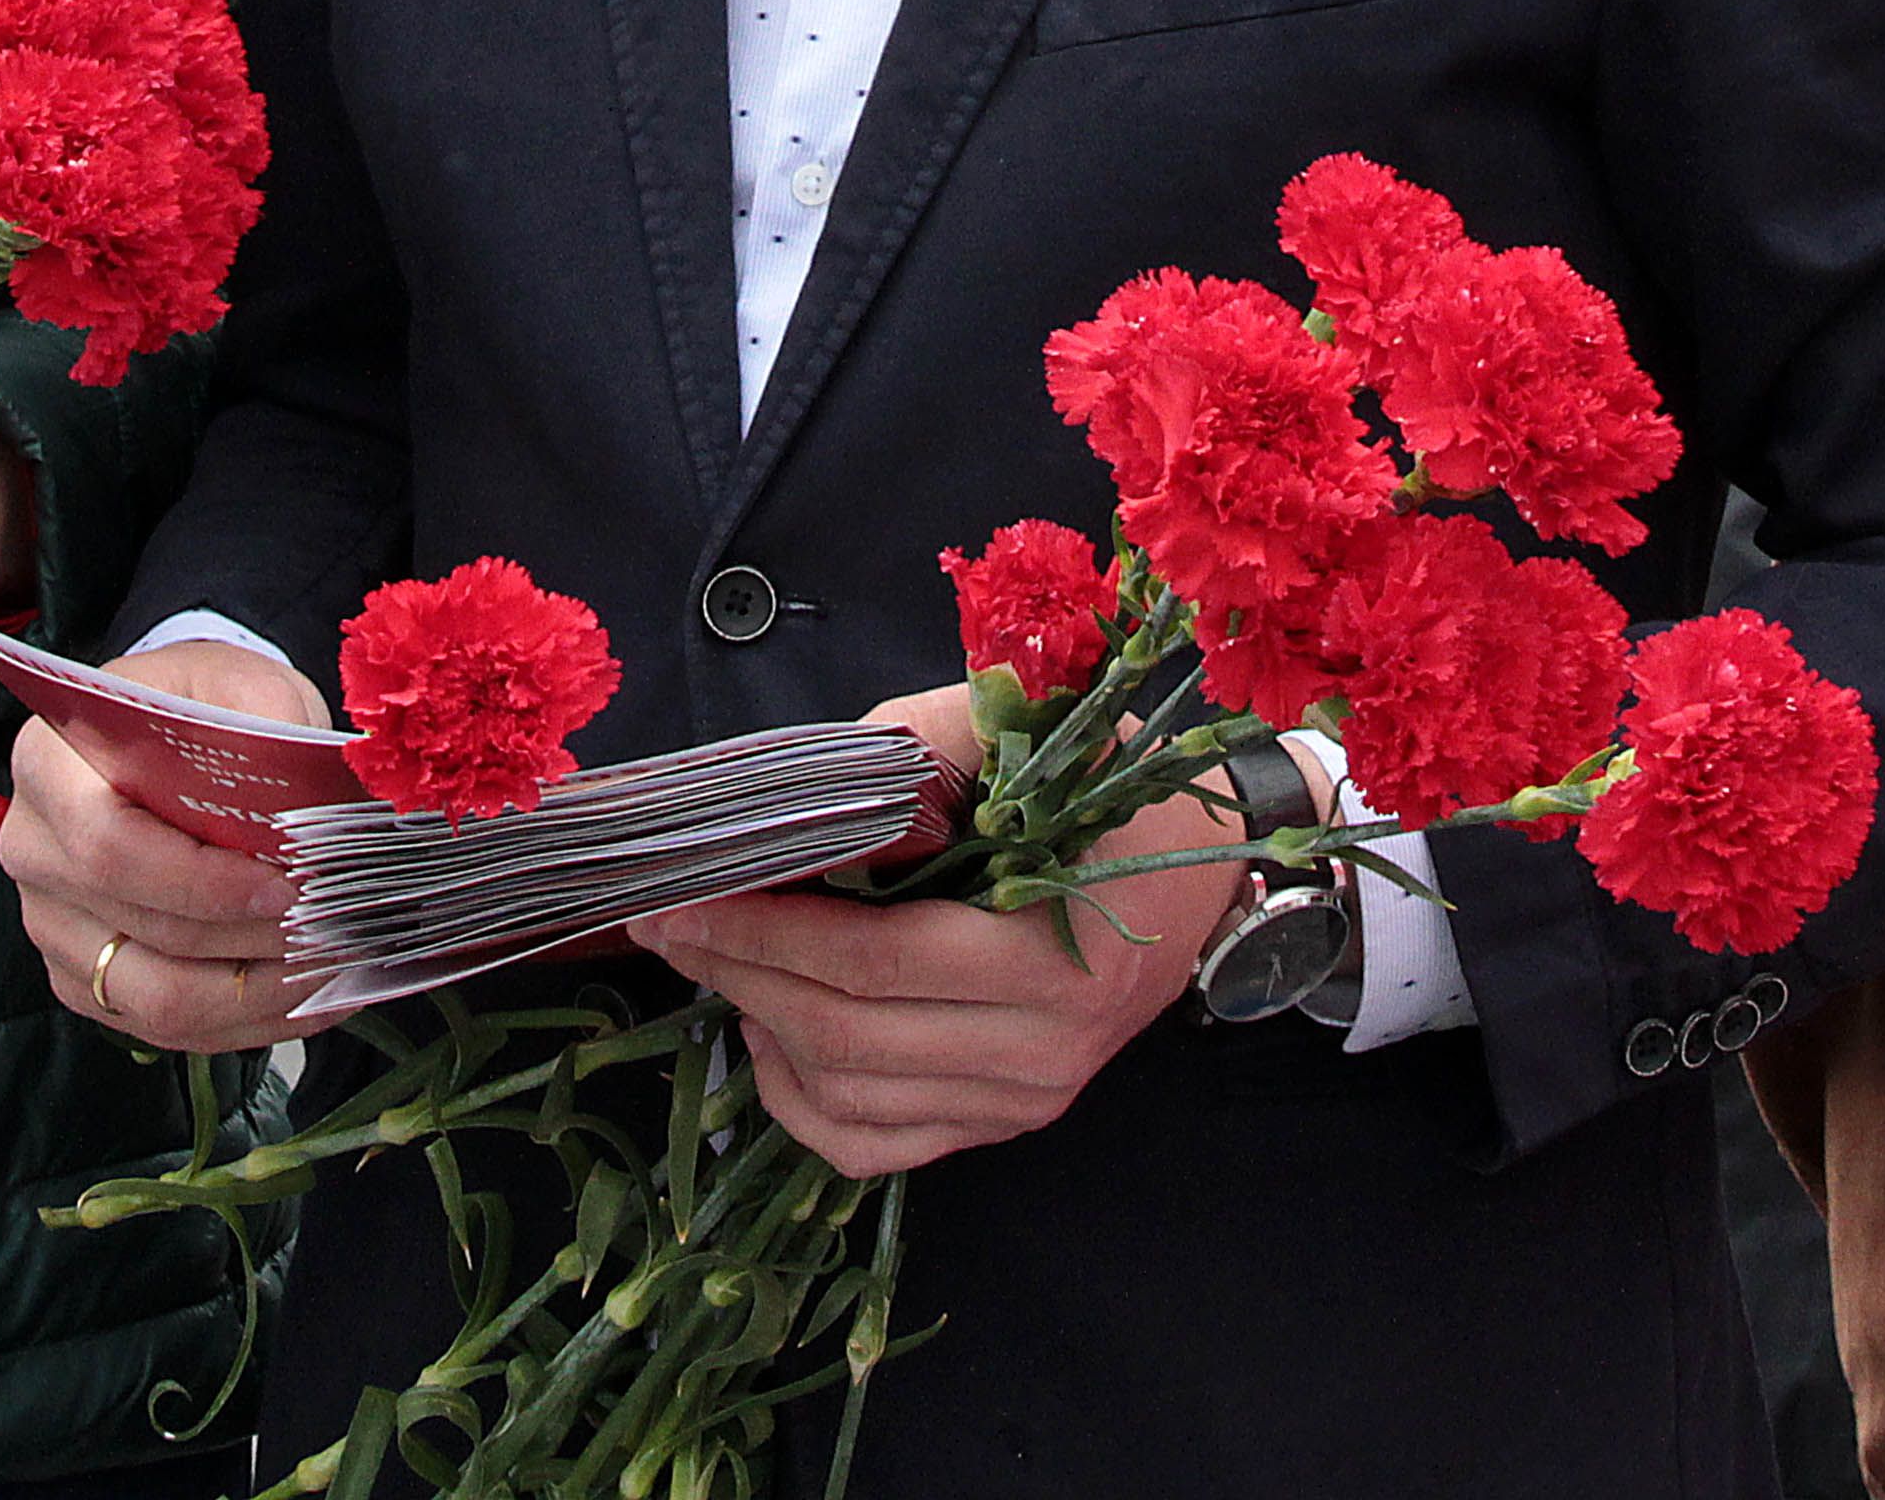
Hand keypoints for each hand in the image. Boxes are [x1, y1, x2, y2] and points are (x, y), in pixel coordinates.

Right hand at [0, 640, 328, 1052]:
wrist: (162, 739)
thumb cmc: (196, 709)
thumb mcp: (233, 681)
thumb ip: (266, 713)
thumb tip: (312, 771)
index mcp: (46, 765)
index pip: (109, 848)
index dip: (200, 883)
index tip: (284, 887)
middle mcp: (32, 849)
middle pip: (140, 931)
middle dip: (248, 941)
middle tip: (333, 930)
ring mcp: (51, 923)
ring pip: (154, 999)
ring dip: (255, 995)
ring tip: (333, 969)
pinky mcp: (82, 978)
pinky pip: (162, 1026)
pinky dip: (244, 1021)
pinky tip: (310, 995)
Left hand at [627, 685, 1246, 1176]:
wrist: (1216, 878)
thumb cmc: (1124, 799)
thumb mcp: (1038, 739)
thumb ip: (920, 744)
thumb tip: (808, 778)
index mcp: (1051, 958)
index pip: (871, 963)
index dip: (763, 931)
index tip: (683, 893)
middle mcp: (1040, 1050)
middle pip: (847, 1035)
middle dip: (739, 974)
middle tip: (668, 922)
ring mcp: (1024, 1099)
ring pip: (851, 1100)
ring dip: (762, 1034)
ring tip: (717, 963)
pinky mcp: (1007, 1121)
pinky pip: (877, 1146)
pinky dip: (803, 1104)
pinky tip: (772, 1038)